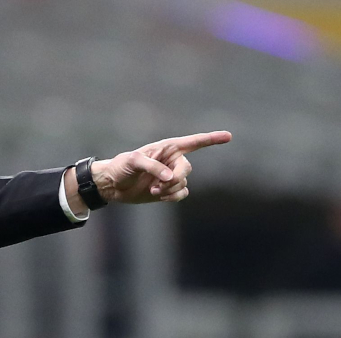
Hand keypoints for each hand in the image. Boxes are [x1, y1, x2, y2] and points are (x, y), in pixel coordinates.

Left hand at [91, 130, 232, 204]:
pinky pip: (181, 194)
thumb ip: (152, 166)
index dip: (211, 139)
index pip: (194, 142)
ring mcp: (171, 176)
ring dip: (169, 190)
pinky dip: (172, 197)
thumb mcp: (133, 161)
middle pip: (187, 170)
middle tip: (159, 184)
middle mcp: (173, 160)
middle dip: (175, 179)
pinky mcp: (167, 190)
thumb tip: (169, 177)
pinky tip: (158, 196)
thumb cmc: (121, 167)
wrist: (112, 185)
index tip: (228, 136)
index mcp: (167, 148)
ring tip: (152, 190)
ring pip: (183, 184)